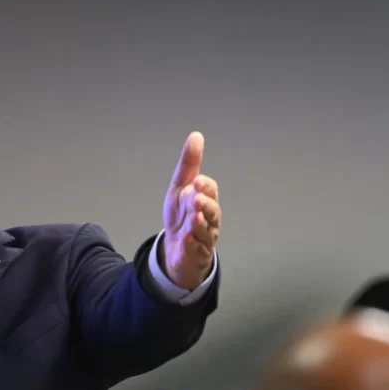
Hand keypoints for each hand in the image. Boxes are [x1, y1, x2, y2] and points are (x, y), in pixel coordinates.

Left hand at [162, 131, 220, 289]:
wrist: (176, 248)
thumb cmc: (182, 215)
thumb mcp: (180, 188)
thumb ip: (189, 165)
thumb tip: (196, 135)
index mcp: (206, 200)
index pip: (210, 191)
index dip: (205, 186)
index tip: (196, 181)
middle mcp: (210, 219)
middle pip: (212, 211)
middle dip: (205, 204)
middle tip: (196, 199)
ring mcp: (204, 238)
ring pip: (206, 231)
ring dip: (199, 224)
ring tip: (193, 218)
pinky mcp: (195, 254)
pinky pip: (195, 249)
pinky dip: (191, 243)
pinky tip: (186, 237)